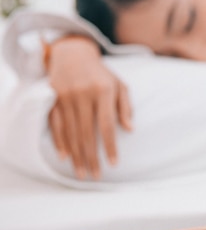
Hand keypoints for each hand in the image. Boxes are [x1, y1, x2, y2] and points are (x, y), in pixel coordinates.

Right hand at [47, 36, 131, 179]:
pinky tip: (65, 157)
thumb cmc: (102, 74)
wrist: (72, 54)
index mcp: (103, 91)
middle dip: (91, 157)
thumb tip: (130, 129)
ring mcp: (65, 97)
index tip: (113, 163)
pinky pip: (55, 125)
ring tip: (82, 173)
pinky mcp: (52, 98)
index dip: (110, 146)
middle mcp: (83, 94)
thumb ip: (125, 107)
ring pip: (71, 132)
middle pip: (87, 132)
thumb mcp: (119, 85)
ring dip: (76, 155)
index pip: (107, 125)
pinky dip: (60, 142)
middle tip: (96, 176)